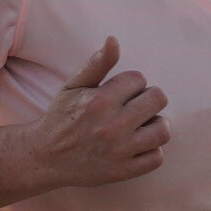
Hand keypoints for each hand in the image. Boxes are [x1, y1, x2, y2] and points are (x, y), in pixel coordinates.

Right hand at [26, 38, 168, 190]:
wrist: (47, 158)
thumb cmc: (62, 117)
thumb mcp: (73, 86)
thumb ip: (97, 63)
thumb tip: (114, 40)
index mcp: (100, 101)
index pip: (139, 79)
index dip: (131, 83)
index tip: (119, 93)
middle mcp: (112, 126)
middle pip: (158, 99)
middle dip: (147, 99)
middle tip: (134, 107)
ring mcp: (120, 150)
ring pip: (163, 130)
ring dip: (155, 124)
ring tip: (141, 125)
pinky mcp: (124, 171)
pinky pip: (157, 157)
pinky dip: (151, 150)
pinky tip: (137, 145)